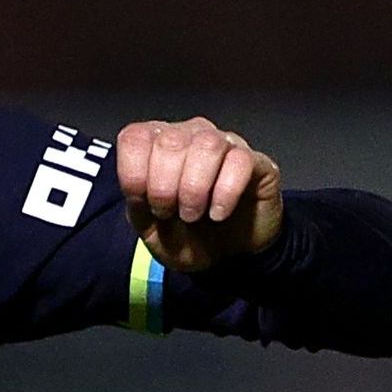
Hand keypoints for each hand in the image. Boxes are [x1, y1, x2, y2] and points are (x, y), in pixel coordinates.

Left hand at [115, 116, 282, 272]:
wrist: (230, 256)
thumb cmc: (190, 236)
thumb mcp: (152, 232)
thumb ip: (138, 208)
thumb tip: (138, 190)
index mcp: (158, 144)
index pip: (135, 137)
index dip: (134, 173)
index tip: (144, 204)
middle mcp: (191, 135)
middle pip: (170, 141)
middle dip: (164, 187)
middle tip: (171, 213)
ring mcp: (226, 144)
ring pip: (207, 145)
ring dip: (194, 188)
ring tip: (194, 214)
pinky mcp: (256, 161)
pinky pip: (241, 161)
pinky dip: (225, 193)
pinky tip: (219, 213)